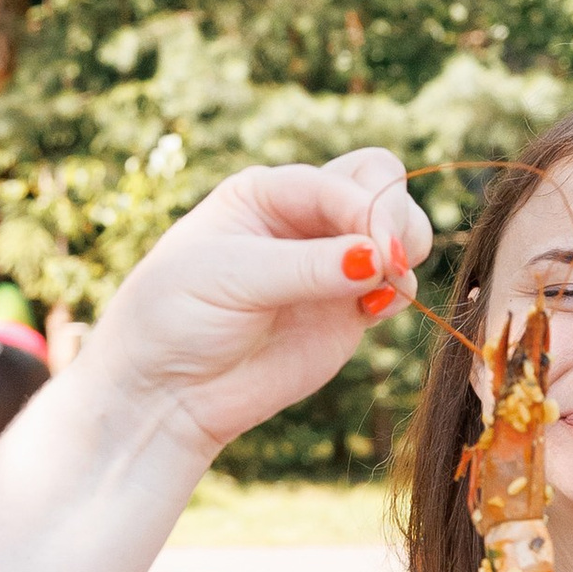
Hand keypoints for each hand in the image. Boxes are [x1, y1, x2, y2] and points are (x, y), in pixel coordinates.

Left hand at [88, 156, 428, 458]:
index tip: (377, 254)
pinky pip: (396, 287)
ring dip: (405, 254)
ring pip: (399, 233)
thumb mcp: (232, 278)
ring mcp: (330, 266)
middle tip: (389, 264)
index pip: (345, 180)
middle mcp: (304, 220)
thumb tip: (380, 259)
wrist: (167, 391)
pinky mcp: (347, 312)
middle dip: (396, 219)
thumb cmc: (177, 316)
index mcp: (269, 192)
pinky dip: (401, 294)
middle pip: (382, 187)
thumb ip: (307, 266)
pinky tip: (373, 312)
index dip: (369, 211)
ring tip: (381, 289)